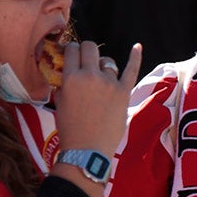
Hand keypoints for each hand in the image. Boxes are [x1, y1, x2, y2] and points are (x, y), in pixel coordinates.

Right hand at [55, 41, 141, 156]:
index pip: (73, 50)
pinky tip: (137, 47)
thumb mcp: (60, 102)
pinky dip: (135, 57)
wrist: (88, 150)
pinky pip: (131, 69)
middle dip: (86, 51)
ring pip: (107, 61)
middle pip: (90, 48)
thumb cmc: (70, 128)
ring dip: (102, 65)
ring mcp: (110, 83)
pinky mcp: (124, 91)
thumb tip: (67, 72)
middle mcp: (91, 76)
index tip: (72, 55)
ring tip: (100, 75)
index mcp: (72, 78)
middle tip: (85, 59)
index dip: (72, 50)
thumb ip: (63, 83)